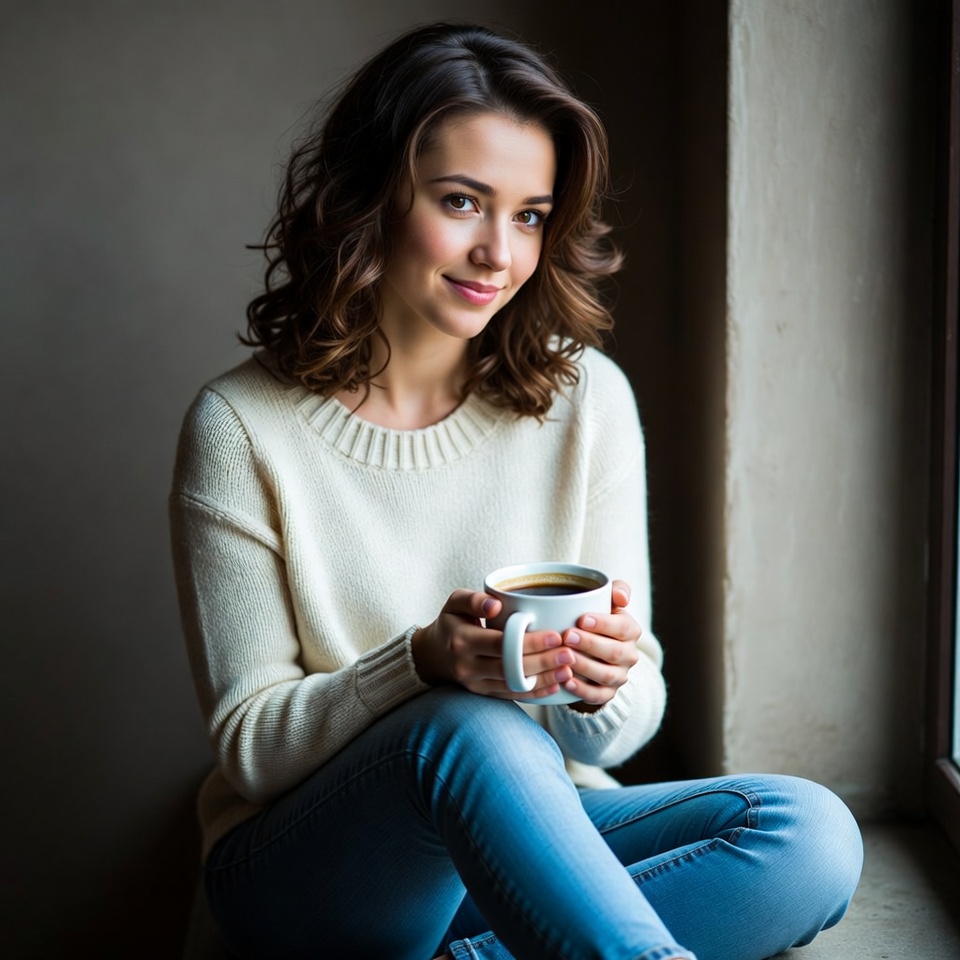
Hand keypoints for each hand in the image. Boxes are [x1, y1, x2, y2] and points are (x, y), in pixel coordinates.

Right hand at [411, 589, 576, 700]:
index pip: (501, 644)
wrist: (431, 654)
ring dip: (544, 680)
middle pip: (511, 668)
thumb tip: (496, 604)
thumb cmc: (450, 622)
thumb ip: (473, 599)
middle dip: (543, 663)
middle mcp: (467, 666)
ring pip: (514, 686)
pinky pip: (511, 696)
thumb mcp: (454, 603)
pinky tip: (555, 685)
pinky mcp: (482, 694)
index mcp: (462, 641)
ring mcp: (475, 684)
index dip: (529, 643)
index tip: (555, 636)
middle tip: (570, 654)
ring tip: (569, 671)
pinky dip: (535, 692)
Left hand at [559, 580, 641, 710]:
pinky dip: (582, 690)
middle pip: (615, 652)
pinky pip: (598, 695)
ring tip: (565, 657)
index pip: (623, 628)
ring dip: (585, 666)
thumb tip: (621, 597)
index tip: (581, 618)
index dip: (604, 624)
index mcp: (631, 630)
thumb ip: (617, 590)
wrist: (592, 649)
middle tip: (567, 635)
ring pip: (606, 675)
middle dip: (590, 644)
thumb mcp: (607, 600)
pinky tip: (567, 681)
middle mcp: (629, 655)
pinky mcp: (608, 693)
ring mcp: (619, 676)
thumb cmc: (595, 617)